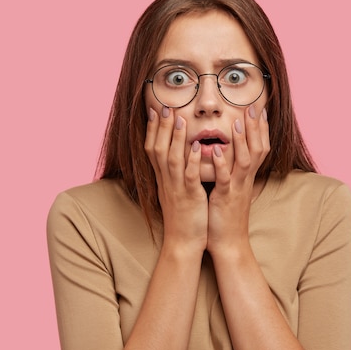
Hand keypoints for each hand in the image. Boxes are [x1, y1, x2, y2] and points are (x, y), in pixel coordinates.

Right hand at [145, 107, 207, 255]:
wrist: (183, 243)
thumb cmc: (183, 216)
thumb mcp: (176, 191)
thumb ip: (175, 173)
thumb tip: (176, 156)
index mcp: (163, 178)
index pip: (153, 149)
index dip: (153, 129)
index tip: (155, 110)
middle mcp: (166, 181)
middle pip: (158, 149)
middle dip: (160, 127)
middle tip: (163, 106)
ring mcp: (177, 189)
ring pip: (171, 160)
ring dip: (175, 139)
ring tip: (179, 119)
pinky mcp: (190, 198)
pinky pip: (189, 177)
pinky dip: (192, 161)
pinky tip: (197, 147)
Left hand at [207, 106, 269, 254]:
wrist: (229, 242)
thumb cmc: (227, 215)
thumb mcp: (232, 188)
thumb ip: (233, 170)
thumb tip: (229, 152)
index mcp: (246, 176)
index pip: (259, 147)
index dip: (261, 129)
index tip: (260, 109)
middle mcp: (245, 180)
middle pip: (258, 149)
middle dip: (256, 128)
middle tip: (254, 107)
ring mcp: (236, 188)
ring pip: (245, 161)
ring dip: (242, 141)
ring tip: (236, 122)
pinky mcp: (224, 198)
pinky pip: (225, 179)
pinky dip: (222, 164)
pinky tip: (216, 150)